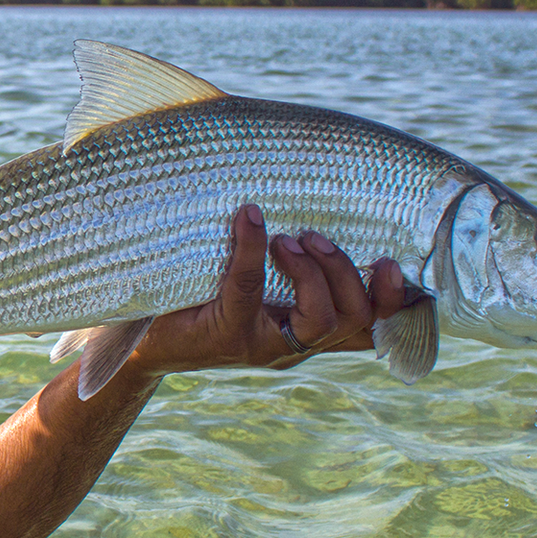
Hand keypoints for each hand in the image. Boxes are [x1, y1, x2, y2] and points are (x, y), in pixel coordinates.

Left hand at [126, 204, 407, 376]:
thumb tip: (291, 192)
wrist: (142, 337)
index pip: (371, 328)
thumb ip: (282, 256)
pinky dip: (252, 249)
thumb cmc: (200, 296)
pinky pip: (249, 291)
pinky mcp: (227, 335)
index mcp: (308, 330)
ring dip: (315, 271)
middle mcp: (295, 344)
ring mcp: (264, 345)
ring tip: (290, 238)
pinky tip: (250, 219)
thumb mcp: (249, 279)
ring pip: (323, 320)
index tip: (395, 263)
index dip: (394, 302)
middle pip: (357, 321)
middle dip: (349, 272)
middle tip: (314, 236)